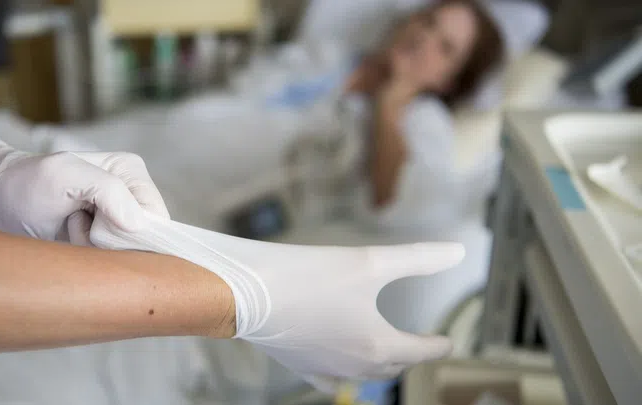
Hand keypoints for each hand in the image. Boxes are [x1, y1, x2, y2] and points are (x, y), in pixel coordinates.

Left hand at [0, 129, 168, 243]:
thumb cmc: (27, 184)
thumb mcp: (65, 175)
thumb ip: (107, 190)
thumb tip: (139, 224)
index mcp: (131, 170)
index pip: (155, 215)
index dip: (129, 230)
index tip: (94, 223)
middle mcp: (131, 193)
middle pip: (144, 236)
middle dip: (110, 240)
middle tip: (77, 223)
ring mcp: (119, 216)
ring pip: (128, 251)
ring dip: (96, 248)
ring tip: (70, 227)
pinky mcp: (105, 236)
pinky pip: (112, 258)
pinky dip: (89, 253)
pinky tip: (69, 236)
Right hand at [89, 212, 463, 392]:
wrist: (248, 294)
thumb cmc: (309, 276)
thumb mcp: (371, 262)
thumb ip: (418, 259)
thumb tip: (458, 254)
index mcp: (378, 344)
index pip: (421, 350)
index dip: (438, 345)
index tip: (447, 342)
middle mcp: (355, 365)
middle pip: (393, 364)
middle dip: (410, 354)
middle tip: (418, 345)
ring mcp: (325, 369)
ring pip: (363, 374)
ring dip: (379, 364)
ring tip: (384, 354)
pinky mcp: (299, 365)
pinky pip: (328, 380)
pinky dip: (341, 375)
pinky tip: (338, 373)